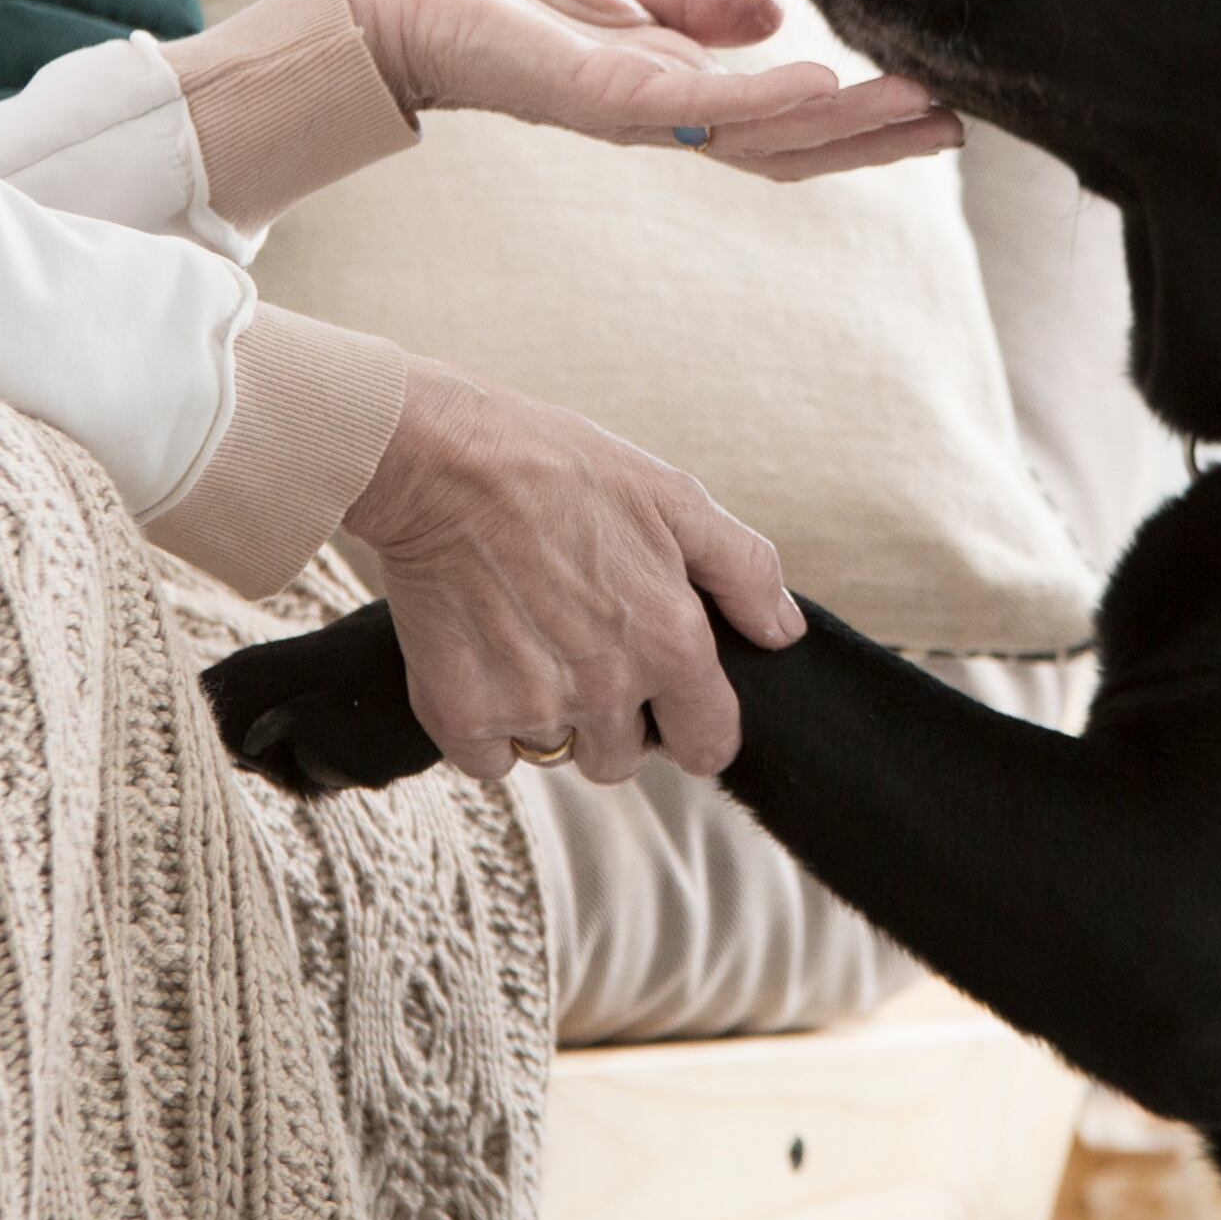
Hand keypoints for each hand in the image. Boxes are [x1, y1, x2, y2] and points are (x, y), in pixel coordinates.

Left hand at [343, 0, 954, 179]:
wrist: (397, 4)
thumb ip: (693, 5)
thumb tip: (775, 13)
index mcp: (672, 93)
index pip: (781, 120)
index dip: (857, 120)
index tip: (935, 102)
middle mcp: (662, 117)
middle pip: (788, 146)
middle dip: (876, 137)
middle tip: (965, 122)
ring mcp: (634, 113)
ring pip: (759, 135)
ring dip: (847, 125)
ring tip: (925, 107)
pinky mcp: (599, 93)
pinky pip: (696, 104)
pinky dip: (765, 99)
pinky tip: (824, 84)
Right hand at [347, 355, 802, 783]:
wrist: (438, 460)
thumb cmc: (557, 469)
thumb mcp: (672, 496)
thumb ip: (744, 570)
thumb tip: (782, 632)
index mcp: (670, 643)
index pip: (708, 746)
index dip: (689, 725)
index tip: (663, 698)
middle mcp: (607, 689)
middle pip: (622, 759)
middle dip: (609, 719)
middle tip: (577, 646)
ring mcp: (531, 707)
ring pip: (554, 753)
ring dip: (546, 716)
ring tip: (526, 639)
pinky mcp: (460, 715)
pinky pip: (488, 759)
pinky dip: (482, 723)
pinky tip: (480, 655)